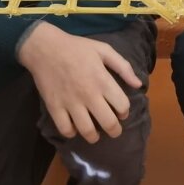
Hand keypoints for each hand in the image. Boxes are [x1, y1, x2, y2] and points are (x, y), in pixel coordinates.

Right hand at [17, 23, 140, 142]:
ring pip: (87, 132)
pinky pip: (65, 129)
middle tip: (113, 129)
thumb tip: (138, 85)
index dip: (124, 112)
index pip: (122, 106)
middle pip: (108, 123)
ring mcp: (71, 103)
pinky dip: (72, 133)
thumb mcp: (104, 50)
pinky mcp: (55, 107)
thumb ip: (123, 67)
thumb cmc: (77, 48)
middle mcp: (89, 95)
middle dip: (115, 131)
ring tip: (95, 133)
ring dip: (94, 136)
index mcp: (103, 80)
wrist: (45, 48)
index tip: (121, 111)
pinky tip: (75, 127)